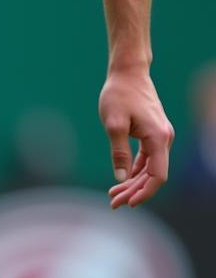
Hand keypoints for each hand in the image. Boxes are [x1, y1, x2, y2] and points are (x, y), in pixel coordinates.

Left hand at [100, 69, 173, 208]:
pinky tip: (122, 180)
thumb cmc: (119, 95)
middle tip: (112, 203)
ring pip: (150, 168)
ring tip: (113, 196)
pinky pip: (147, 159)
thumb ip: (118, 151)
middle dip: (134, 192)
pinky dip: (135, 171)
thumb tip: (120, 178)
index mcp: (158, 137)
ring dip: (133, 184)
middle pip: (153, 175)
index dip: (144, 193)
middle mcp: (164, 138)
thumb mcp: (113, 124)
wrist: (127, 73)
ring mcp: (159, 136)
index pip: (157, 175)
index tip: (127, 204)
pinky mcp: (152, 134)